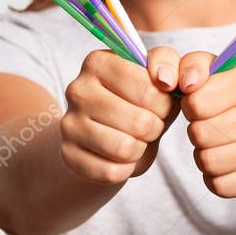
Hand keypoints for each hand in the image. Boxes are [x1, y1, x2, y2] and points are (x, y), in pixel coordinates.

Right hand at [61, 46, 181, 184]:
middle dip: (154, 127)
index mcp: (98, 62)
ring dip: (140, 148)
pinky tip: (122, 157)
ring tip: (136, 138)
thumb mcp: (157, 74)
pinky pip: (110, 172)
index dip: (164, 103)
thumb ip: (167, 63)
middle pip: (139, 121)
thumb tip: (166, 79)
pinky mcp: (68, 155)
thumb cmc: (139, 100)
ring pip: (124, 148)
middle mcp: (78, 90)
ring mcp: (69, 124)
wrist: (110, 133)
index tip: (160, 103)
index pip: (147, 88)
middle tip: (149, 124)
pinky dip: (125, 169)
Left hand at [177, 51, 235, 197]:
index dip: (188, 104)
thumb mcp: (202, 68)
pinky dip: (214, 178)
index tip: (196, 101)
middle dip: (195, 131)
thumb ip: (183, 64)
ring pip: (211, 162)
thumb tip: (184, 82)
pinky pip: (222, 186)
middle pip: (203, 134)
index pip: (198, 101)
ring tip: (212, 143)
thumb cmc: (221, 93)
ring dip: (202, 155)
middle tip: (204, 125)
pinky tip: (222, 162)